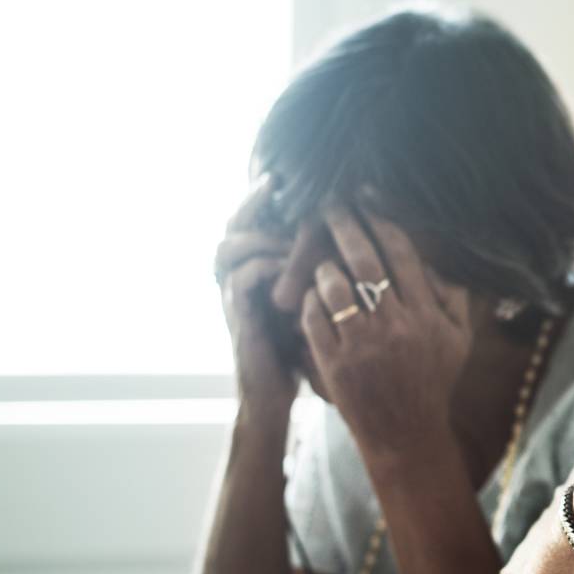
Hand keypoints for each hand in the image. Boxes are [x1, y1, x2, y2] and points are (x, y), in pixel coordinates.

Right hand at [216, 177, 297, 406]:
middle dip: (252, 203)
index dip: (260, 198)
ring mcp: (234, 298)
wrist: (274, 398)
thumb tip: (344, 238)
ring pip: (229, 246)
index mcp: (253, 272)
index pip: (248, 222)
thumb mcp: (308, 302)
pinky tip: (289, 263)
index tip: (282, 176)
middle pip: (231, 226)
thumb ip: (313, 272)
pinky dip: (266, 264)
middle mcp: (237, 280)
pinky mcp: (239, 318)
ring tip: (291, 230)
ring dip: (263, 234)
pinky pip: (242, 278)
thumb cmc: (297, 350)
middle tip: (275, 184)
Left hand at [298, 204, 474, 461]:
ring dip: (323, 265)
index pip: (402, 254)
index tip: (367, 198)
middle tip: (330, 205)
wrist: (405, 434)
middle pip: (365, 260)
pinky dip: (308, 300)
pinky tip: (309, 294)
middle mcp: (395, 325)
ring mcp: (362, 345)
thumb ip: (455, 299)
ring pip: (335, 286)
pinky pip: (314, 318)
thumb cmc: (432, 382)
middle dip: (345, 225)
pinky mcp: (334, 363)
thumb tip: (442, 261)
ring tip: (320, 257)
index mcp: (426, 315)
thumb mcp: (458, 341)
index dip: (383, 219)